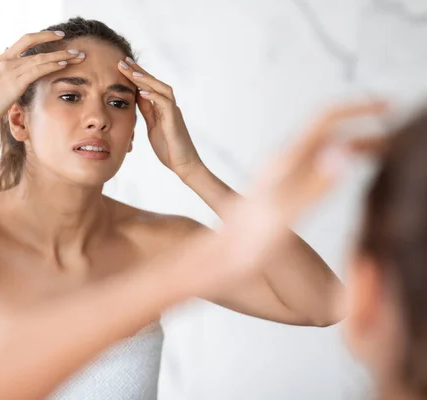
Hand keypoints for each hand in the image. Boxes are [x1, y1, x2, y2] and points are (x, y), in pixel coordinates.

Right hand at [0, 31, 85, 133]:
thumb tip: (3, 69)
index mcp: (0, 60)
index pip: (23, 41)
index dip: (40, 37)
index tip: (55, 36)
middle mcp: (5, 60)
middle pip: (31, 41)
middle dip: (51, 38)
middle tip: (67, 39)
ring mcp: (10, 70)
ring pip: (40, 57)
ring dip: (61, 55)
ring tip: (77, 55)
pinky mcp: (15, 82)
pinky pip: (38, 70)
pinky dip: (53, 65)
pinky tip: (64, 64)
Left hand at [117, 58, 201, 177]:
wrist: (184, 164)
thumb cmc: (169, 148)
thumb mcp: (153, 127)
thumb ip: (147, 112)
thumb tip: (137, 98)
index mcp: (161, 108)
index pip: (147, 87)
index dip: (136, 76)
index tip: (122, 66)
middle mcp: (168, 106)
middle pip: (154, 83)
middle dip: (139, 71)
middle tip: (123, 61)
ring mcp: (173, 112)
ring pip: (161, 89)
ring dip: (147, 80)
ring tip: (133, 73)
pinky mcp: (174, 120)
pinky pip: (165, 104)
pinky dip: (154, 97)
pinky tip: (142, 92)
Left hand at [207, 101, 388, 281]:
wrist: (219, 261)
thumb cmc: (245, 244)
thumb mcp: (283, 216)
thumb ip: (313, 185)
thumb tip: (343, 152)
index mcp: (284, 162)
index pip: (325, 120)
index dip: (358, 109)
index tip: (388, 106)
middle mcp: (281, 163)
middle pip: (328, 132)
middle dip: (364, 127)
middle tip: (399, 138)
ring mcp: (281, 175)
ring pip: (323, 148)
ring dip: (354, 143)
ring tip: (384, 152)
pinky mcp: (282, 190)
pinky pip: (316, 165)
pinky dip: (340, 160)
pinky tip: (347, 174)